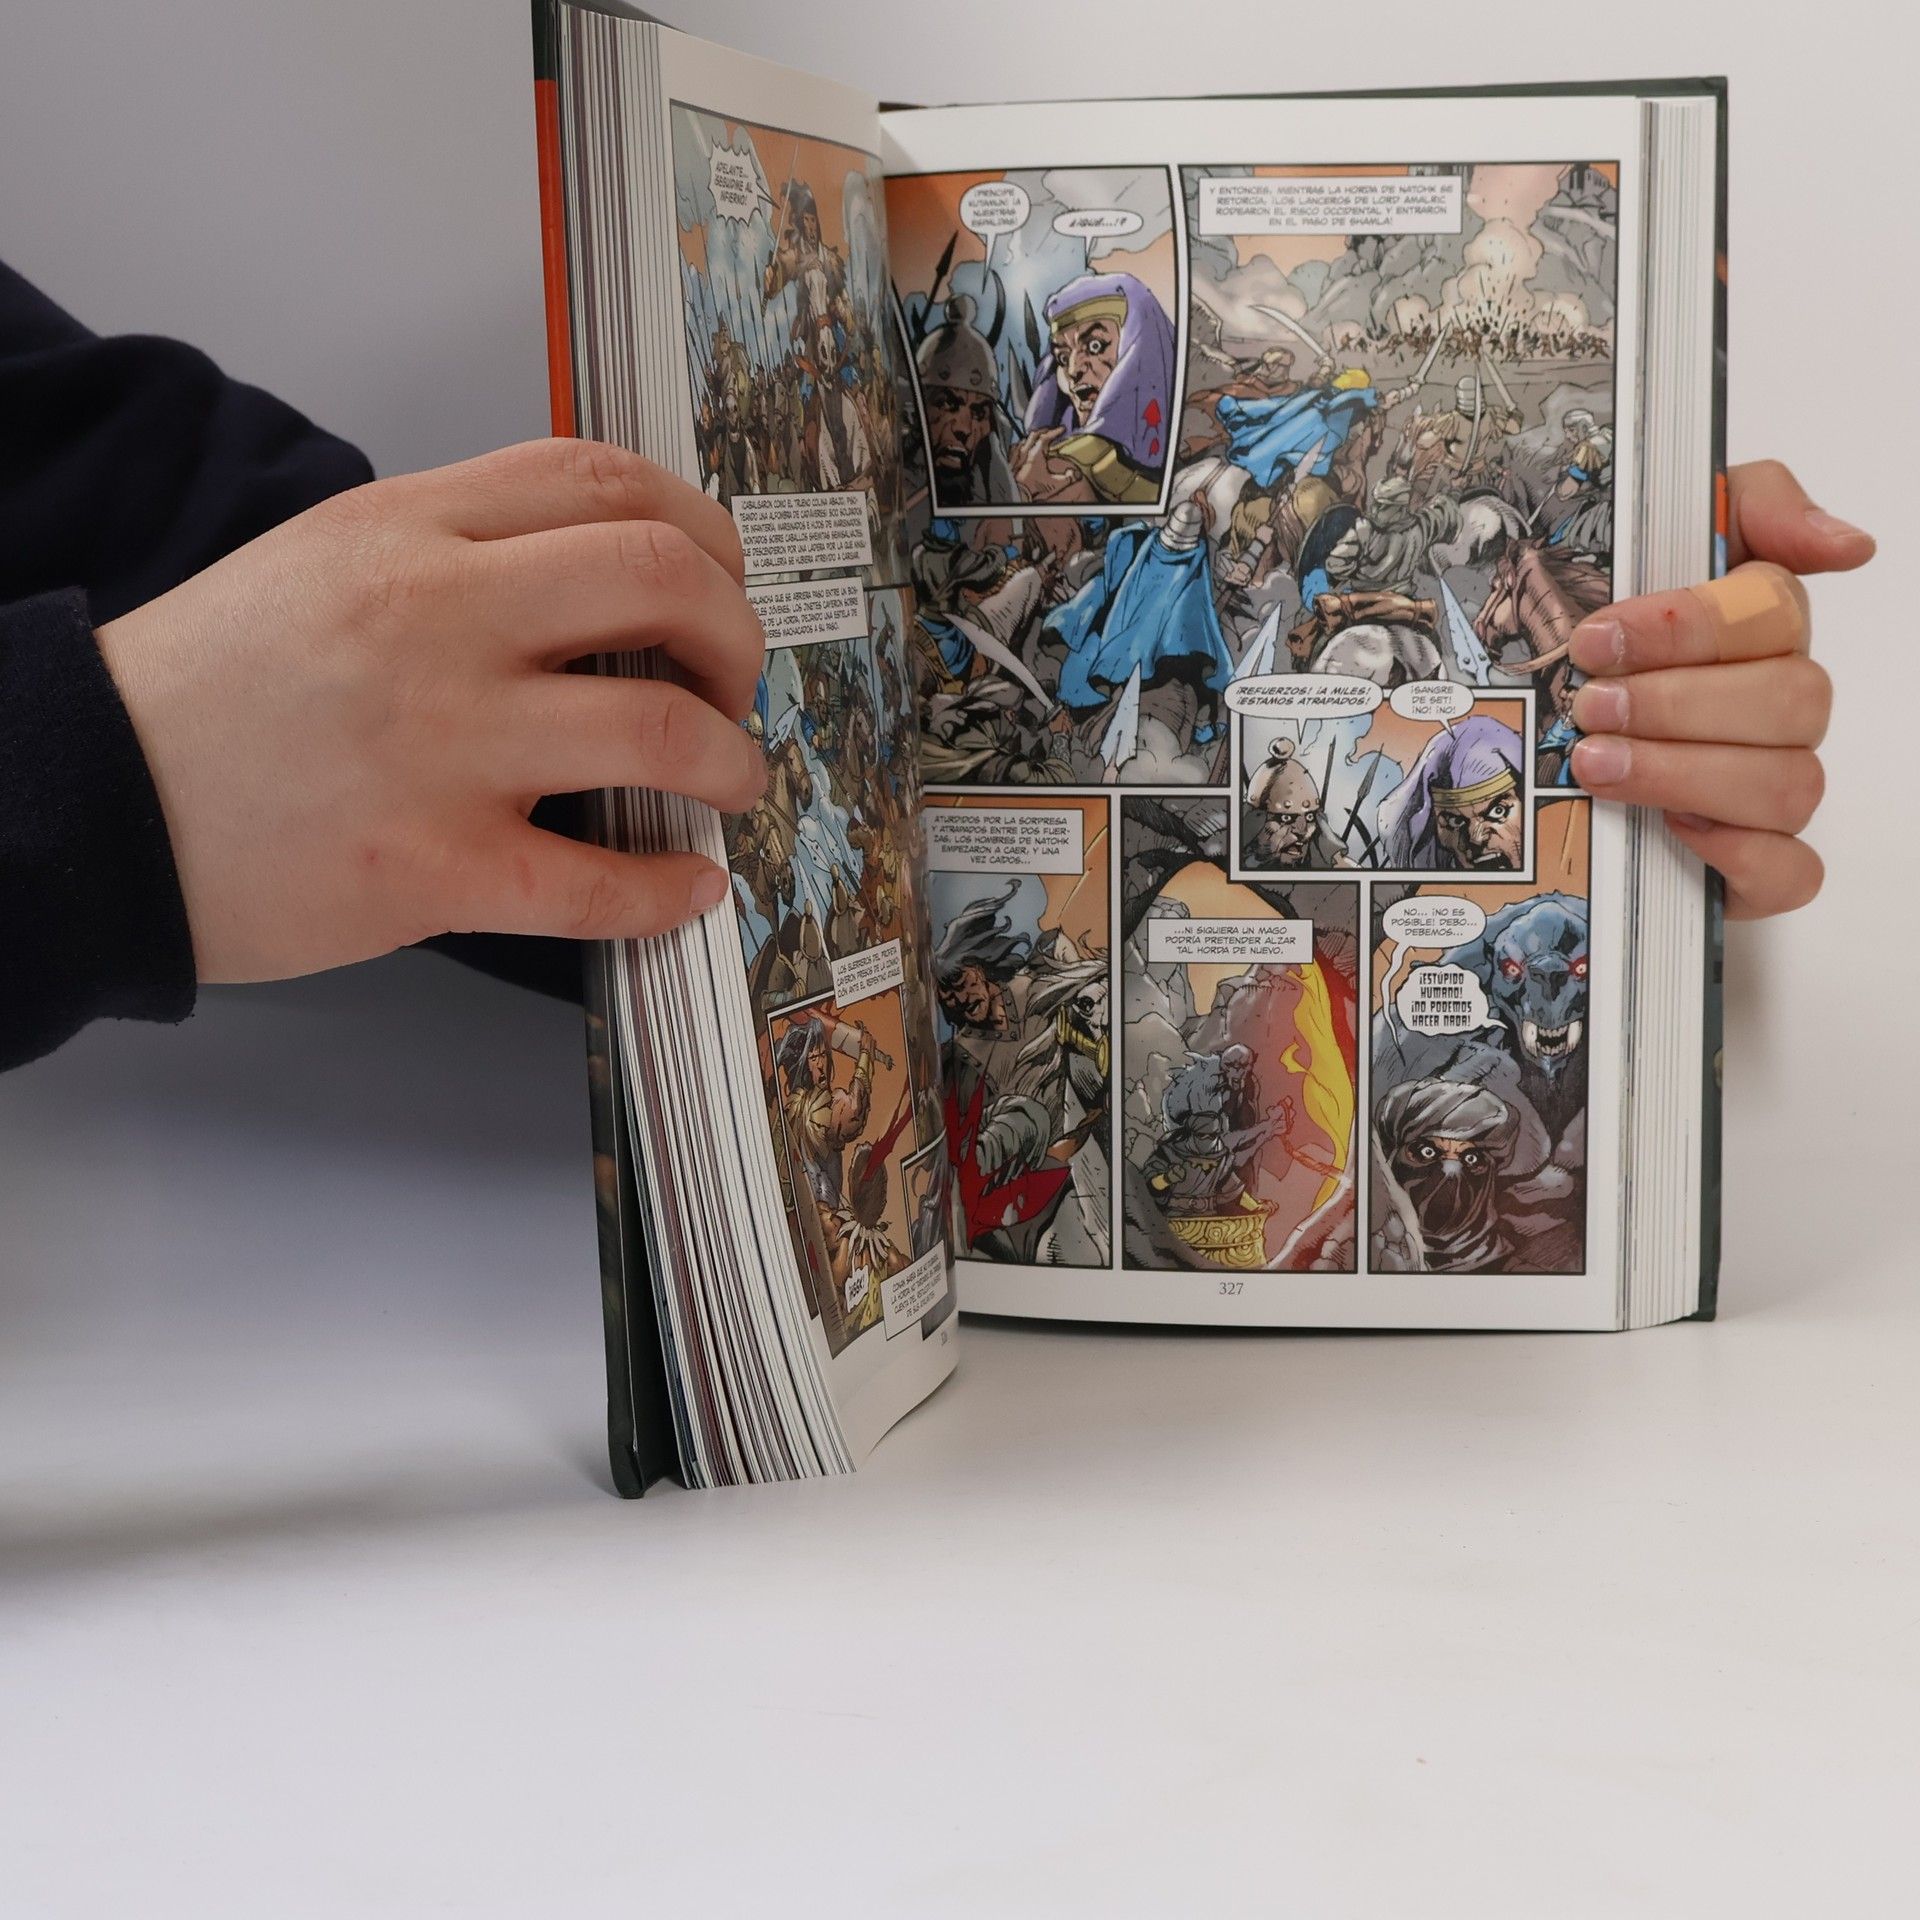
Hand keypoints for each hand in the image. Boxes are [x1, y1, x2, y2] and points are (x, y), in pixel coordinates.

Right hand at [96, 439, 768, 981]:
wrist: (91, 799)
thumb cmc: (215, 687)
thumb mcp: (325, 560)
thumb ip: (459, 549)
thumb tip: (602, 577)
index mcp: (409, 530)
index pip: (604, 481)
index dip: (702, 529)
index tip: (720, 579)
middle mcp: (436, 618)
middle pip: (663, 579)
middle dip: (737, 636)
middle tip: (732, 683)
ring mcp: (440, 745)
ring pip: (658, 731)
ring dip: (728, 762)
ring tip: (725, 781)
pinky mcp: (431, 866)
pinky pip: (595, 883)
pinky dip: (666, 891)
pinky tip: (687, 890)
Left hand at [1567, 460, 1872, 917]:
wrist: (1544, 756)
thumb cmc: (1612, 651)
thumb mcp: (1654, 544)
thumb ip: (1753, 504)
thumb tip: (1848, 542)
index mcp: (1760, 631)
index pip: (1771, 611)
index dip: (1684, 625)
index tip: (1598, 638)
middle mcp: (1779, 709)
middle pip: (1789, 701)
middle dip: (1676, 703)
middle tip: (1590, 706)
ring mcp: (1772, 789)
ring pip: (1784, 783)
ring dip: (1682, 772)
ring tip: (1594, 763)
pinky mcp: (1756, 867)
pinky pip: (1789, 871)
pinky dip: (1738, 854)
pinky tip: (1675, 830)